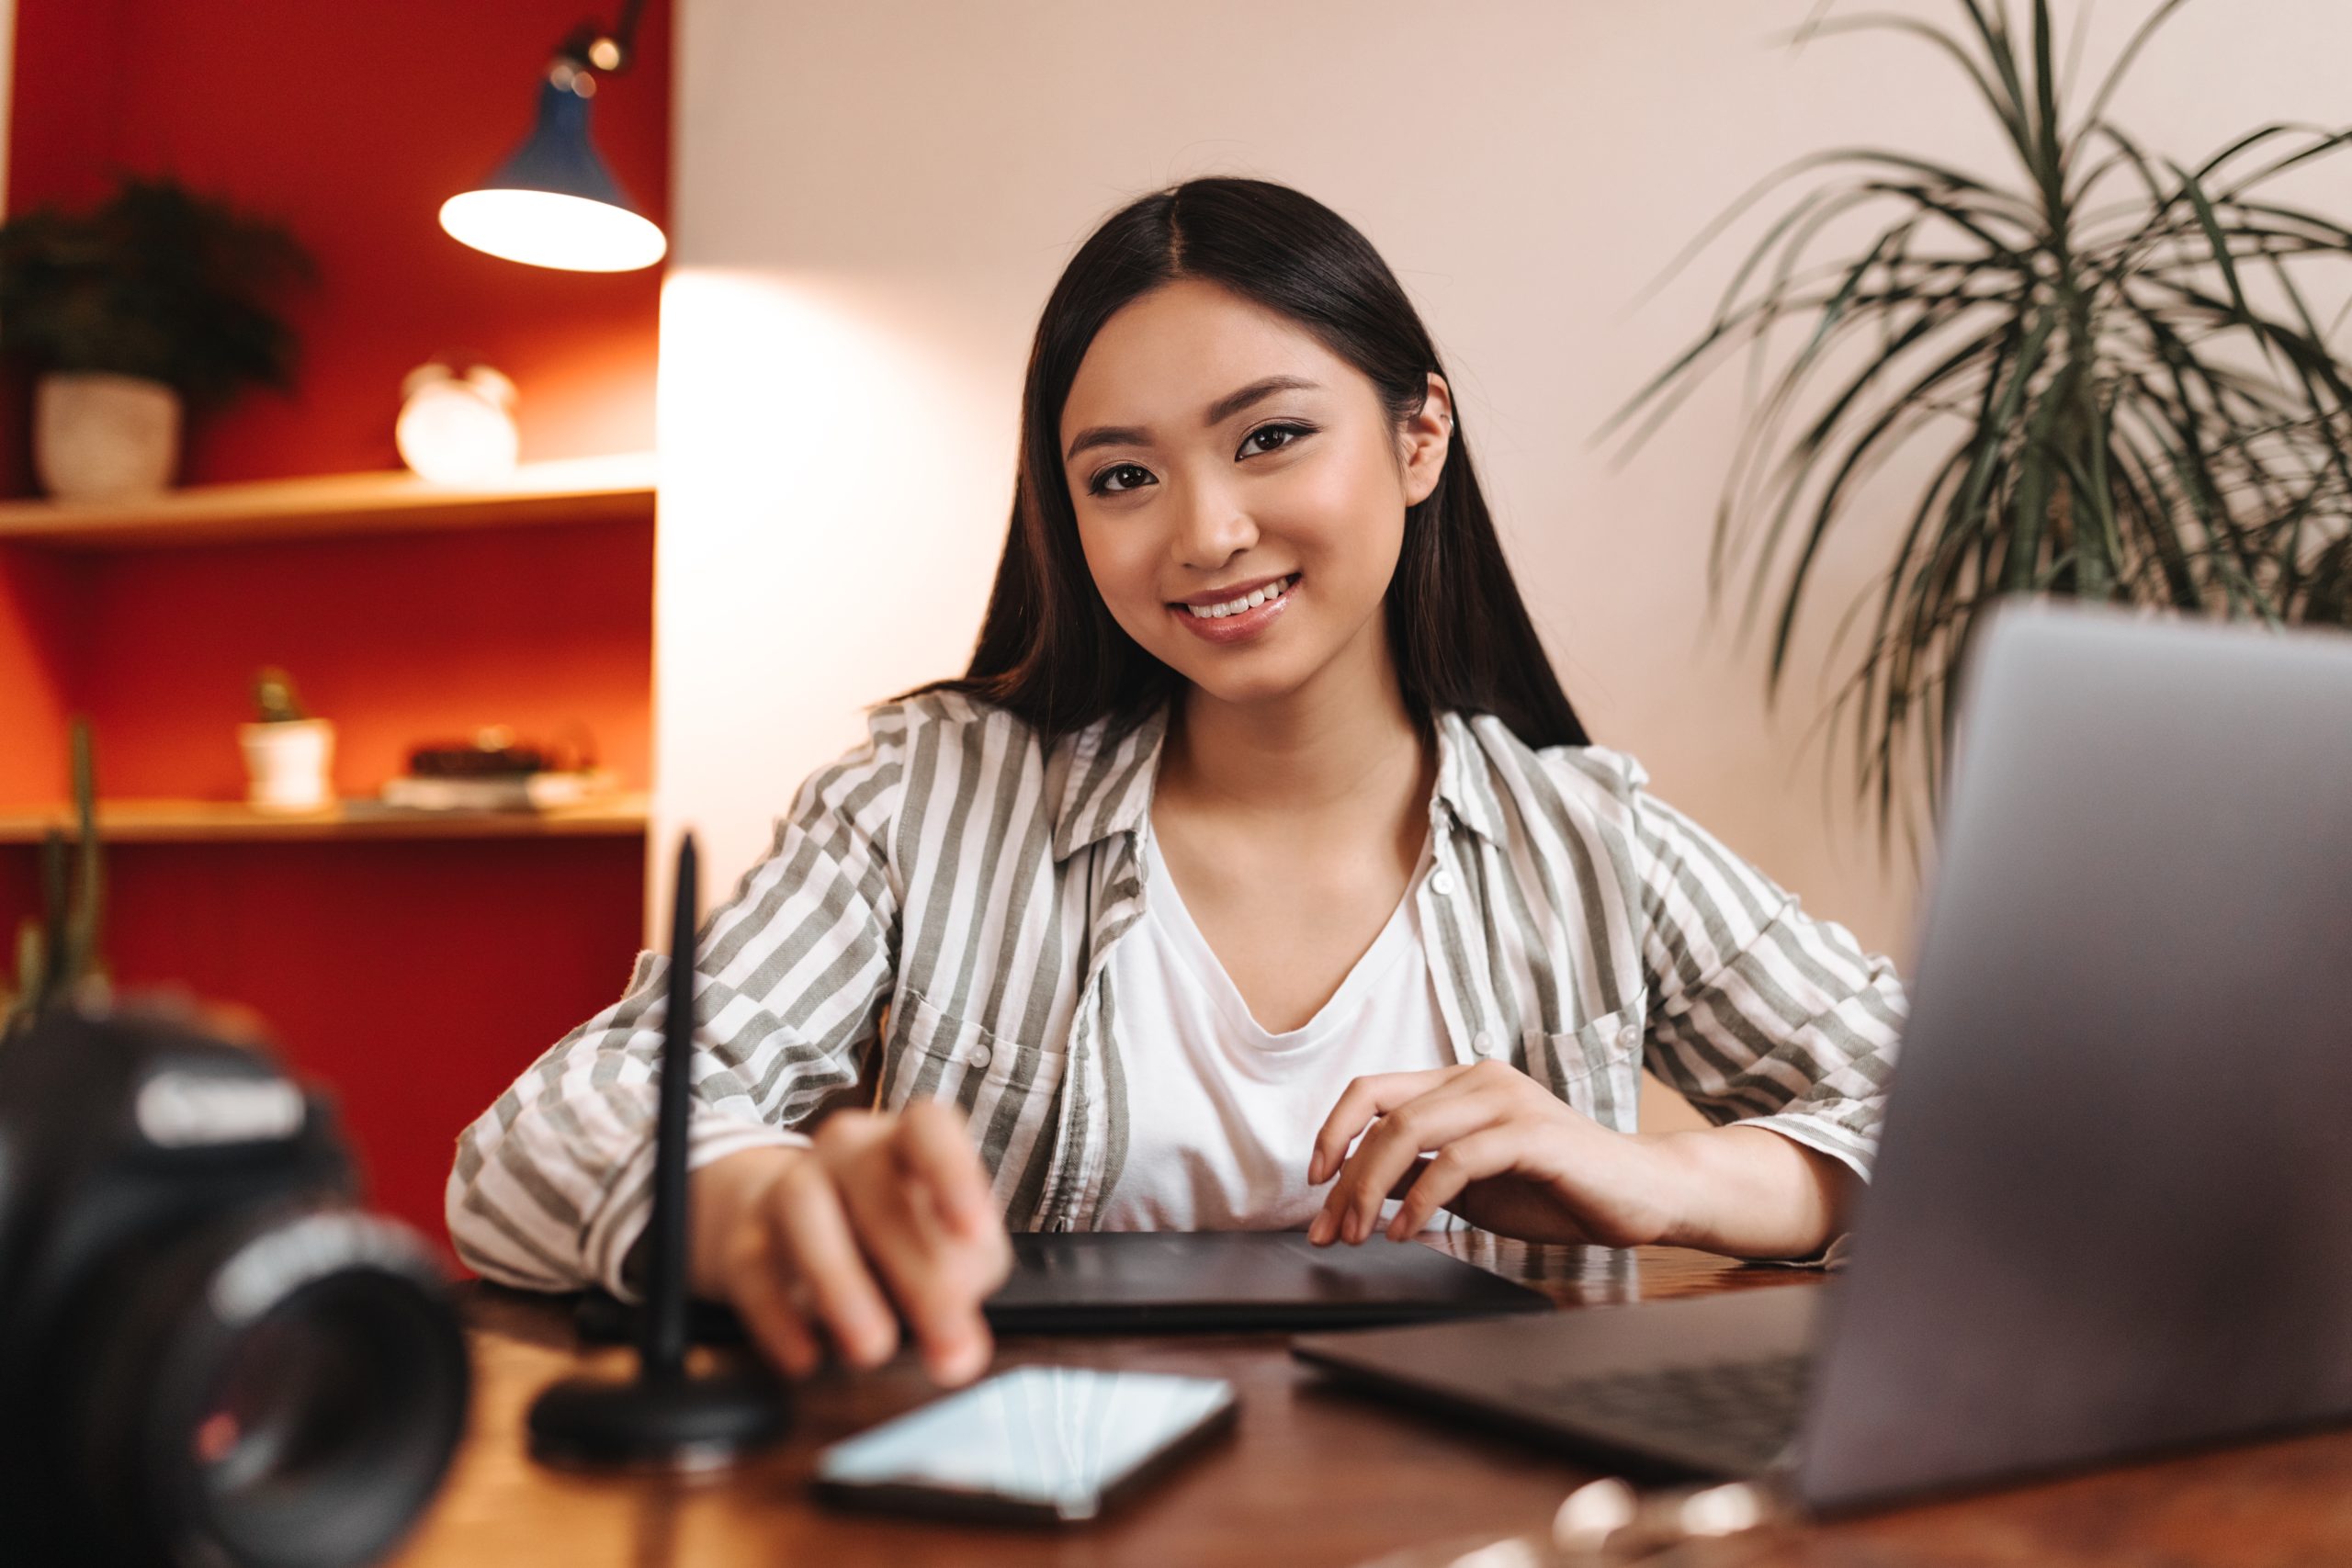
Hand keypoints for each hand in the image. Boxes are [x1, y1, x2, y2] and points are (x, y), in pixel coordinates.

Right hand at [691, 1101, 1012, 1385]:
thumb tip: (959, 1351)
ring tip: (873, 1348)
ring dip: (840, 1282)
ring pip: (803, 1208)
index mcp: (907, 1141)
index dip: (953, 1174)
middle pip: (875, 1186)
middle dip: (918, 1275)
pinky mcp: (744, 1239)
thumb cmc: (894, 1230)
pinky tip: (807, 1358)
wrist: (790, 1223)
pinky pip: (752, 1268)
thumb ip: (963, 1282)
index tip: (974, 1233)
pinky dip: (778, 1317)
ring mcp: (789, 1186)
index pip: (929, 1128)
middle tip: (946, 1345)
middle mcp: (847, 1151)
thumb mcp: (946, 1245)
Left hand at [1305, 1061, 1678, 1248]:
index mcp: (1461, 1083)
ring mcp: (1506, 1100)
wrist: (1642, 1195)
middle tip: (1328, 1230)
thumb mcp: (1470, 1182)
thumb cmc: (1558, 1188)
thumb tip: (1357, 1184)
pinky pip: (1455, 1160)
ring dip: (1370, 1189)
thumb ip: (1419, 1171)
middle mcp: (1479, 1078)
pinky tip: (1406, 1231)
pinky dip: (1421, 1199)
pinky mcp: (1530, 1133)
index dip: (1332, 1132)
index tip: (1314, 1181)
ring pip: (1408, 1130)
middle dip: (1344, 1178)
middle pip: (1382, 1114)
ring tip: (1360, 1235)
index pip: (1372, 1090)